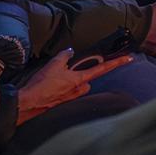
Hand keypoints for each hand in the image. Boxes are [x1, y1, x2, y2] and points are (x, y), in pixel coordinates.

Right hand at [16, 49, 133, 123]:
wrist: (27, 103)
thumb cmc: (41, 85)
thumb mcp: (53, 64)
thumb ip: (65, 55)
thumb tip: (70, 51)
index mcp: (80, 80)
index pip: (103, 69)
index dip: (116, 62)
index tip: (128, 58)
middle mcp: (78, 90)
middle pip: (88, 80)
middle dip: (81, 74)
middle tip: (66, 71)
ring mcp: (71, 98)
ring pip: (77, 87)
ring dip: (71, 82)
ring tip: (54, 79)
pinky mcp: (62, 103)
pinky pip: (67, 93)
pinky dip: (61, 88)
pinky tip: (50, 87)